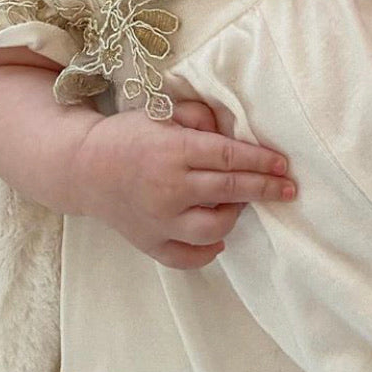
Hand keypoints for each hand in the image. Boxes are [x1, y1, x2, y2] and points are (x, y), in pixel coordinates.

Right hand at [73, 99, 295, 269]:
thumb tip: (230, 129)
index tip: (283, 165)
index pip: (228, 157)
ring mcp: (159, 221)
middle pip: (229, 190)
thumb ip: (198, 116)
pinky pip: (187, 258)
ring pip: (213, 229)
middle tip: (289, 188)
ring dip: (234, 216)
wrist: (82, 169)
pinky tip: (218, 238)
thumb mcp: (162, 113)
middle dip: (264, 188)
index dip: (261, 161)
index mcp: (173, 151)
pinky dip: (207, 252)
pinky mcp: (149, 243)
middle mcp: (169, 188)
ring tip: (240, 204)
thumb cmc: (128, 135)